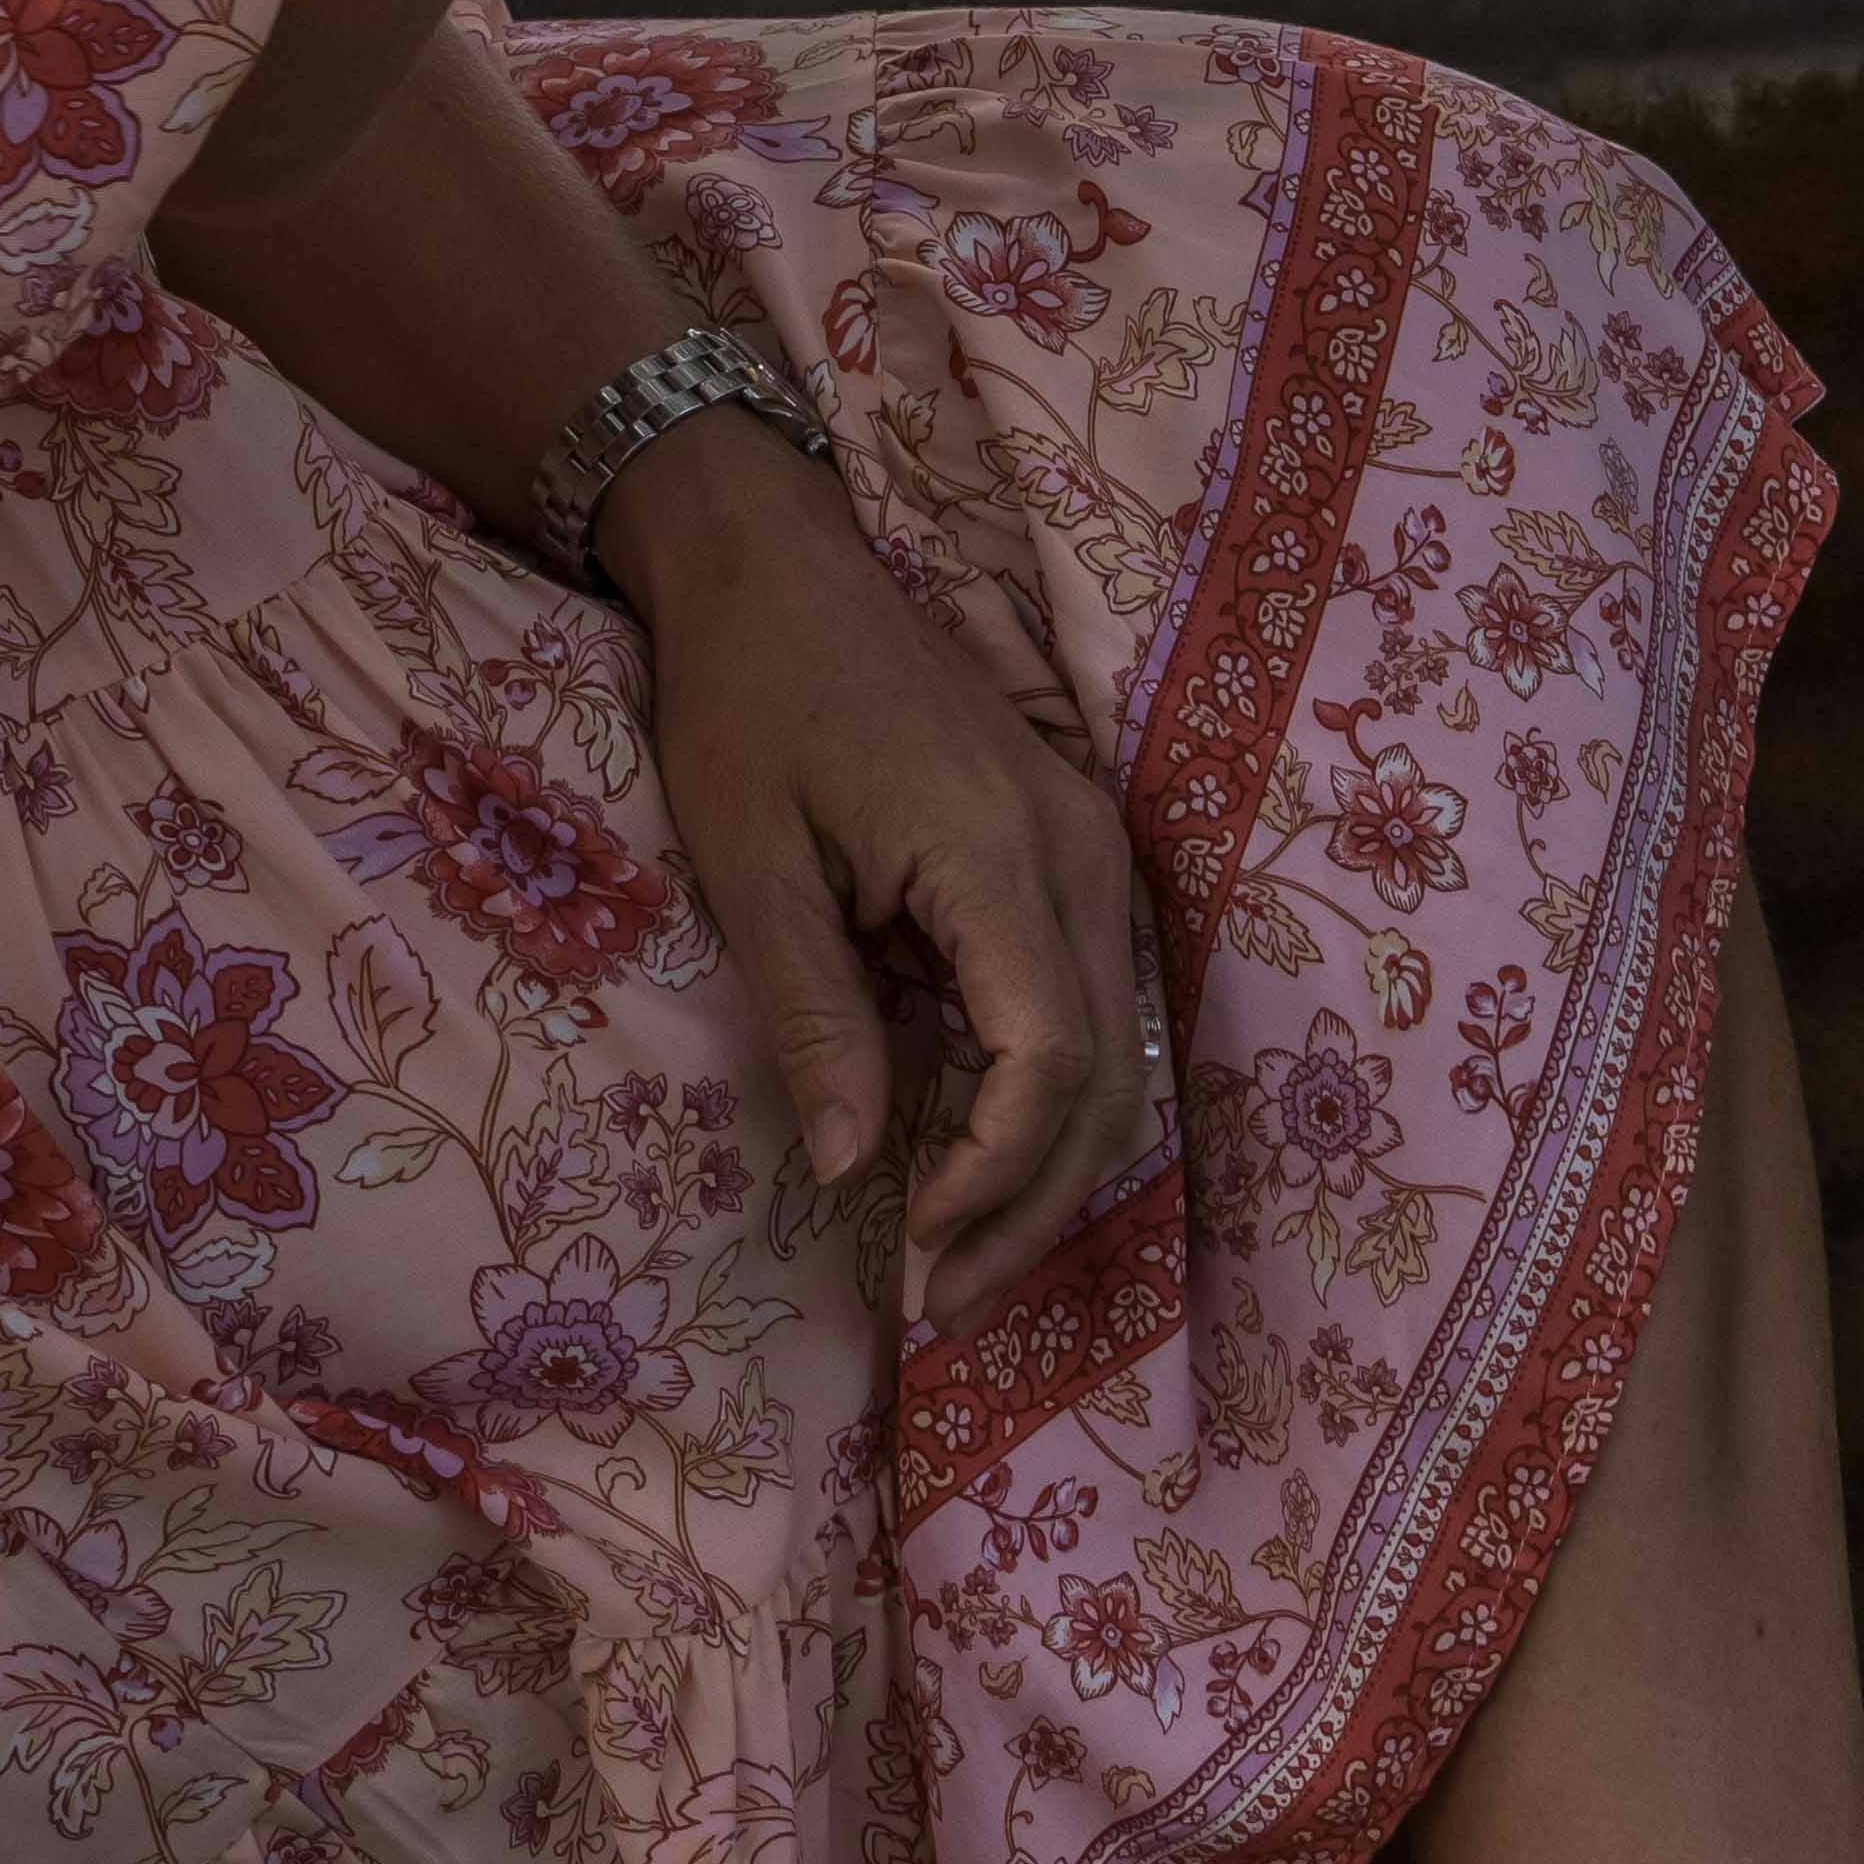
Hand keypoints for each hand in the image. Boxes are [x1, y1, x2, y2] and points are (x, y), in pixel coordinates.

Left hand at [606, 424, 1161, 1327]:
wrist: (776, 560)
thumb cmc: (749, 698)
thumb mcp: (753, 864)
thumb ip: (815, 1016)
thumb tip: (849, 1173)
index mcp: (1000, 849)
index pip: (1051, 1056)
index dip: (997, 1175)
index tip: (917, 1249)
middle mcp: (1081, 848)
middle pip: (1106, 1073)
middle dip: (1036, 1207)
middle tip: (945, 1303)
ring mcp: (1088, 841)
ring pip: (1115, 1046)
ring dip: (1049, 1163)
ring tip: (959, 1253)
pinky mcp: (1068, 844)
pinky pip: (1089, 996)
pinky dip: (1046, 1094)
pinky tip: (973, 1150)